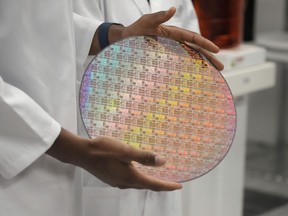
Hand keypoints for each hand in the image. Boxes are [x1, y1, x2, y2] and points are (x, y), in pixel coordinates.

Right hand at [47, 128, 181, 190]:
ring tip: (157, 178)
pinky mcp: (111, 178)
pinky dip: (138, 179)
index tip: (179, 186)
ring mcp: (116, 182)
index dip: (167, 186)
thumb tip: (163, 162)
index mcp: (130, 177)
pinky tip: (136, 172)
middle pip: (146, 186)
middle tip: (171, 182)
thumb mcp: (125, 151)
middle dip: (160, 185)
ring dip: (149, 182)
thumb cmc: (103, 150)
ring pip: (137, 184)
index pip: (154, 185)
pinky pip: (129, 181)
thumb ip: (144, 157)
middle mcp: (125, 183)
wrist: (81, 153)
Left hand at [109, 7, 223, 70]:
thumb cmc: (134, 30)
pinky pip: (181, 63)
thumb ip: (159, 17)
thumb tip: (172, 9)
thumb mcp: (146, 22)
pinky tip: (196, 76)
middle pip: (196, 49)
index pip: (192, 38)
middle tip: (221, 67)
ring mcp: (171, 50)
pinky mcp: (167, 58)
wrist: (125, 40)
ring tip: (214, 73)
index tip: (216, 50)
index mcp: (173, 32)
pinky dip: (190, 69)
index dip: (205, 43)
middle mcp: (175, 41)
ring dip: (203, 65)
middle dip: (209, 57)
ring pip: (191, 57)